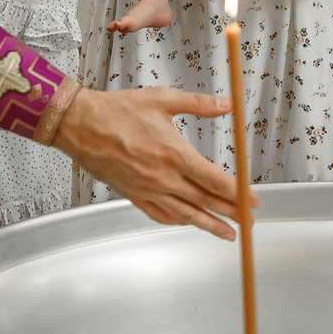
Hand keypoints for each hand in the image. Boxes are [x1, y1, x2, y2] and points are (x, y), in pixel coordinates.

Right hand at [51, 87, 238, 236]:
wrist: (80, 124)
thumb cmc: (116, 111)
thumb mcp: (163, 100)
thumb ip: (198, 104)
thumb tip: (226, 104)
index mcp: (173, 153)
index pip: (214, 180)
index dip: (238, 194)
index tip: (253, 201)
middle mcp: (162, 177)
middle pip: (205, 201)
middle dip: (230, 214)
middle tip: (248, 222)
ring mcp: (147, 190)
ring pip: (185, 215)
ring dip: (209, 226)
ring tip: (227, 234)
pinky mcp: (133, 195)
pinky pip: (160, 215)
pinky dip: (178, 221)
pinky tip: (188, 222)